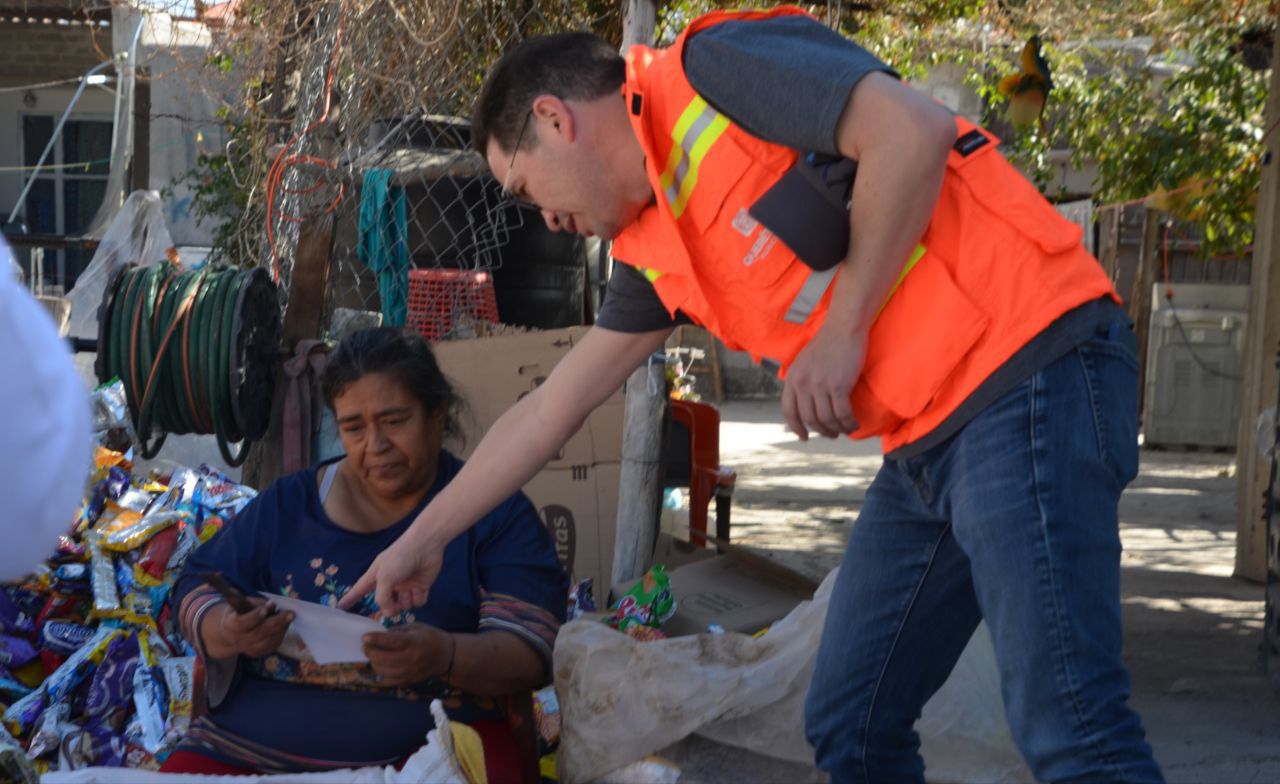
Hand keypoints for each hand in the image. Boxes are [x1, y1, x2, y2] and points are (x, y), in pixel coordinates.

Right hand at [204, 598, 293, 658]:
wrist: (231, 633)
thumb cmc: (240, 613)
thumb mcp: (243, 604)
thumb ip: (256, 604)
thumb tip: (273, 605)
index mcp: (230, 624)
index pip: (241, 623)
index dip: (254, 617)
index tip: (266, 608)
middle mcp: (237, 639)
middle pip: (258, 633)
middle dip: (276, 622)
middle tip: (290, 613)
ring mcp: (247, 648)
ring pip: (266, 641)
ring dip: (281, 629)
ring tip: (290, 617)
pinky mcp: (257, 653)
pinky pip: (271, 646)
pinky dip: (280, 636)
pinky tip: (285, 626)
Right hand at [339, 533, 442, 615]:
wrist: (426, 545)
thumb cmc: (400, 557)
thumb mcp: (384, 577)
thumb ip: (382, 597)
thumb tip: (388, 611)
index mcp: (376, 576)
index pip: (360, 590)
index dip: (350, 599)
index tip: (341, 608)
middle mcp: (390, 582)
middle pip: (385, 604)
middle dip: (389, 608)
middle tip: (393, 608)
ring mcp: (406, 585)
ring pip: (402, 605)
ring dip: (405, 602)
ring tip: (408, 592)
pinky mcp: (420, 586)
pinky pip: (417, 602)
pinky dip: (418, 598)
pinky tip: (420, 589)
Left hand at [363, 623, 451, 686]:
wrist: (447, 657)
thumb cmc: (431, 637)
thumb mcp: (417, 627)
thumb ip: (398, 631)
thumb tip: (379, 634)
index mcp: (414, 642)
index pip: (391, 642)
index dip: (375, 640)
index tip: (364, 637)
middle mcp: (411, 659)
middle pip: (383, 659)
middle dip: (370, 652)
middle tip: (365, 646)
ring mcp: (409, 673)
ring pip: (382, 671)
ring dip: (373, 662)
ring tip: (372, 655)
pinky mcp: (408, 682)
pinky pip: (387, 681)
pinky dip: (380, 674)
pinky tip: (379, 666)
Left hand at [782, 322, 867, 439]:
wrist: (844, 328)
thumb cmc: (828, 344)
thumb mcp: (805, 363)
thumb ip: (802, 382)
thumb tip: (806, 405)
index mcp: (793, 378)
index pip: (789, 411)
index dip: (796, 427)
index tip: (804, 437)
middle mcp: (802, 383)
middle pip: (809, 419)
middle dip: (822, 431)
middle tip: (832, 434)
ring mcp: (819, 385)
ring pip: (827, 419)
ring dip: (837, 429)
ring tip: (846, 429)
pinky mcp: (838, 385)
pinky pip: (842, 414)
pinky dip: (849, 423)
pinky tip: (854, 424)